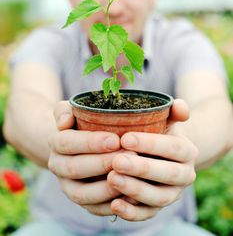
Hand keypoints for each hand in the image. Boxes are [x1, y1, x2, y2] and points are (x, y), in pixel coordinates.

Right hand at [48, 101, 125, 215]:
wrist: (78, 144)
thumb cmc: (81, 122)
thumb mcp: (71, 110)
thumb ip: (65, 110)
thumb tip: (65, 121)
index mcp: (56, 142)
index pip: (67, 142)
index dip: (90, 142)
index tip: (115, 139)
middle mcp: (58, 166)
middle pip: (75, 168)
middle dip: (102, 163)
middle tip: (129, 156)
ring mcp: (68, 186)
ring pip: (82, 193)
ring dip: (106, 187)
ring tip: (130, 177)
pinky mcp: (82, 201)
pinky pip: (94, 208)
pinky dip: (111, 205)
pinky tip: (131, 195)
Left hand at [107, 99, 198, 220]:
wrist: (165, 154)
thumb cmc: (160, 131)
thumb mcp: (168, 118)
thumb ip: (175, 110)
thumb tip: (180, 107)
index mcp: (187, 151)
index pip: (173, 148)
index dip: (151, 144)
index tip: (125, 138)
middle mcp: (184, 175)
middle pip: (168, 175)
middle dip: (142, 168)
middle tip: (117, 161)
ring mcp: (172, 194)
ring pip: (158, 197)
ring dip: (135, 190)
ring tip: (112, 179)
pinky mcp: (158, 208)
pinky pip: (147, 214)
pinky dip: (132, 213)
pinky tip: (115, 205)